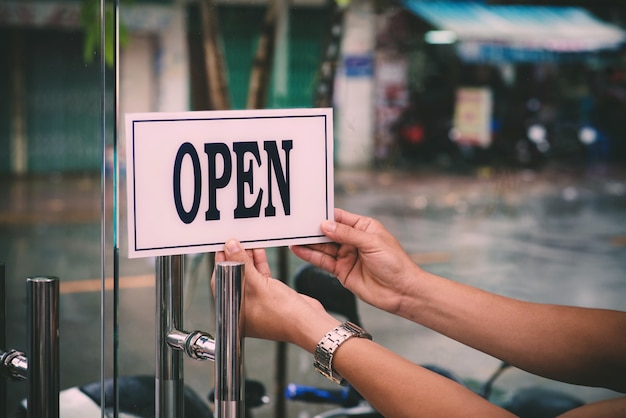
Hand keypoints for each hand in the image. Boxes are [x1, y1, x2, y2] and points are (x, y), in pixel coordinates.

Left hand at [214, 240, 338, 350]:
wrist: (308, 323)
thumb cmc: (283, 315)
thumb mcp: (257, 285)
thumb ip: (242, 264)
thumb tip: (230, 247)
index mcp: (232, 309)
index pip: (220, 279)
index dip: (221, 260)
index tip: (222, 244)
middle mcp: (242, 306)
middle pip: (233, 275)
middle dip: (235, 257)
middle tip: (235, 240)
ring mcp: (256, 301)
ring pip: (247, 274)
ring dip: (248, 257)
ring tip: (247, 242)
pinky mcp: (270, 295)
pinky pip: (260, 276)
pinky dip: (259, 263)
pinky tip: (259, 251)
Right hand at [291, 208, 425, 315]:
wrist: (402, 292)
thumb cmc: (395, 264)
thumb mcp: (371, 243)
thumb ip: (347, 234)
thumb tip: (326, 225)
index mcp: (363, 228)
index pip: (339, 217)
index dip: (324, 215)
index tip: (308, 213)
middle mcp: (353, 240)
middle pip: (328, 232)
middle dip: (313, 229)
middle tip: (295, 226)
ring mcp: (346, 256)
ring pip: (323, 247)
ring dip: (308, 243)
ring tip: (292, 237)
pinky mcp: (342, 271)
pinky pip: (323, 261)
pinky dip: (310, 256)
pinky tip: (299, 250)